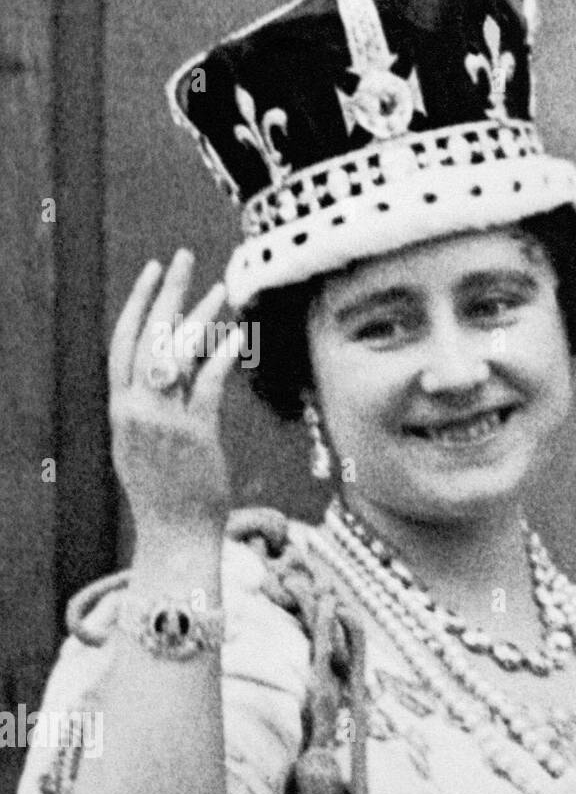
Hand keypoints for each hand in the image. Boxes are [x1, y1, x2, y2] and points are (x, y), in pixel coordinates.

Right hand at [109, 249, 245, 538]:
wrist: (174, 535)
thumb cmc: (166, 492)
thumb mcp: (142, 445)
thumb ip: (147, 408)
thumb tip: (164, 374)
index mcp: (122, 409)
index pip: (123, 343)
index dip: (138, 304)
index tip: (153, 271)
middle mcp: (136, 410)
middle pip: (148, 337)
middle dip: (166, 293)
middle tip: (184, 258)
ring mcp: (163, 422)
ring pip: (176, 356)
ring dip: (199, 318)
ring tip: (221, 289)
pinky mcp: (194, 436)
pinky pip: (208, 387)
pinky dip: (221, 359)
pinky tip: (236, 337)